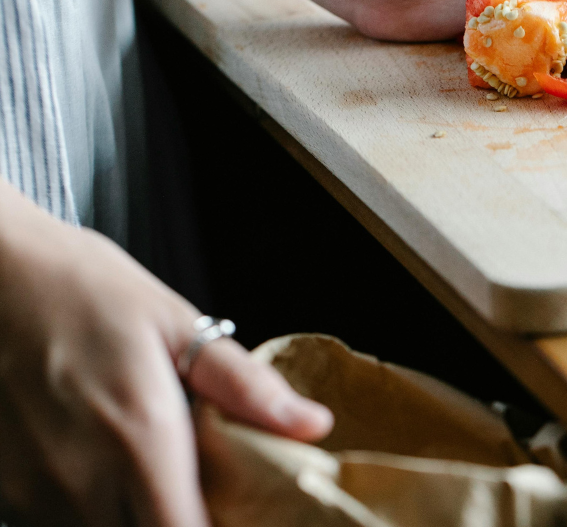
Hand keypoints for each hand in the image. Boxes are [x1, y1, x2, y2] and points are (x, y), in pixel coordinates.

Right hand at [0, 181, 332, 525]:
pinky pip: (57, 522)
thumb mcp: (175, 324)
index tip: (240, 514)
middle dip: (179, 525)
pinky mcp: (5, 487)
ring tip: (155, 471)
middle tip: (203, 491)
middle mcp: (82, 478)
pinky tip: (107, 465)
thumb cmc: (81, 287)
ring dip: (134, 517)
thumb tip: (312, 425)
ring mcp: (35, 489)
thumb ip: (245, 387)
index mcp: (139, 436)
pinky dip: (92, 508)